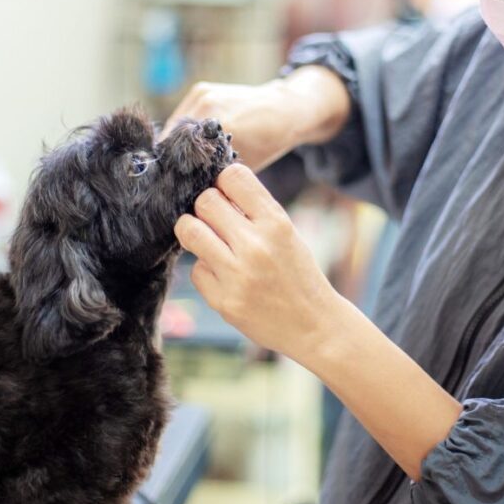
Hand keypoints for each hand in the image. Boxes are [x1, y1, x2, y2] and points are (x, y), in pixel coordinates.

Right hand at [161, 66, 352, 171]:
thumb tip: (189, 187)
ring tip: (180, 159)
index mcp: (218, 124)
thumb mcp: (243, 165)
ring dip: (176, 141)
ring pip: (176, 124)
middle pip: (173, 136)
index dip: (175, 167)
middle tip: (175, 173)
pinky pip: (183, 114)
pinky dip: (184, 128)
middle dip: (174, 154)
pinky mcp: (201, 89)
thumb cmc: (269, 142)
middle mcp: (206, 105)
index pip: (181, 150)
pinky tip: (190, 142)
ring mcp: (203, 94)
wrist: (284, 108)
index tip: (173, 181)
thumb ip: (214, 173)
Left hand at [174, 163, 348, 362]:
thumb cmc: (297, 274)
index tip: (225, 194)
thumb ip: (254, 211)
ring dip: (193, 232)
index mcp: (276, 223)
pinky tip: (224, 277)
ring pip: (189, 230)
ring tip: (207, 241)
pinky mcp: (224, 301)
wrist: (314, 326)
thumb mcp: (287, 233)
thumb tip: (213, 187)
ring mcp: (237, 275)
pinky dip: (205, 270)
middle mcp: (256, 246)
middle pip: (205, 201)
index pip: (233, 176)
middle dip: (206, 207)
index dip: (223, 182)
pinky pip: (195, 270)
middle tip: (214, 220)